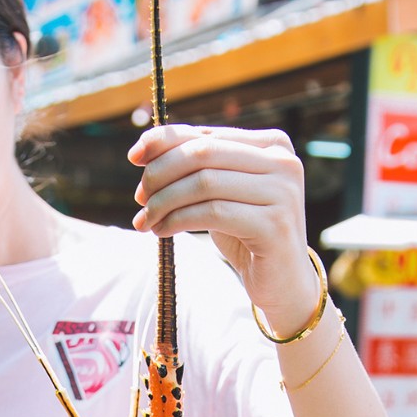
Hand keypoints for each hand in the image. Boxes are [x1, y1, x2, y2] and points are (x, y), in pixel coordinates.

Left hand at [128, 123, 320, 335]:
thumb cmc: (246, 232)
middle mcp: (283, 162)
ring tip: (146, 220)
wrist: (283, 282)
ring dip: (165, 201)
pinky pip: (213, 213)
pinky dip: (178, 220)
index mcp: (272, 144)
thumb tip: (145, 146)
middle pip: (203, 154)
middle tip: (140, 197)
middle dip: (161, 173)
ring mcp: (283, 193)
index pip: (207, 134)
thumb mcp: (221, 193)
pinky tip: (162, 231)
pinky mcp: (274, 225)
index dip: (165, 141)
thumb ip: (197, 166)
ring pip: (204, 183)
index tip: (133, 157)